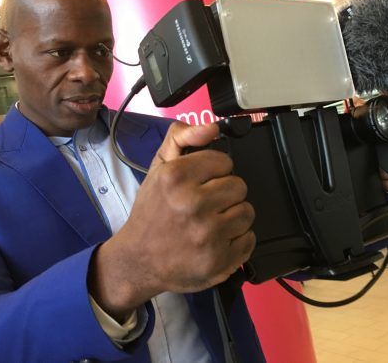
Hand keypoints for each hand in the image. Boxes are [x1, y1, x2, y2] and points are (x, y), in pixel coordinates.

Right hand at [90, 121, 254, 317]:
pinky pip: (249, 239)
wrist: (138, 260)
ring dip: (233, 216)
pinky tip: (217, 240)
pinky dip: (237, 240)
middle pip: (239, 186)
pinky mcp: (219, 260)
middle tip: (207, 204)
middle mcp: (192, 205)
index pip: (224, 162)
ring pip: (247, 212)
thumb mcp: (158, 168)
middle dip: (225, 194)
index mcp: (175, 178)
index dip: (215, 171)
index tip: (203, 181)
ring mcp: (207, 235)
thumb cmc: (151, 214)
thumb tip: (211, 127)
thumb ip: (181, 137)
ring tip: (213, 222)